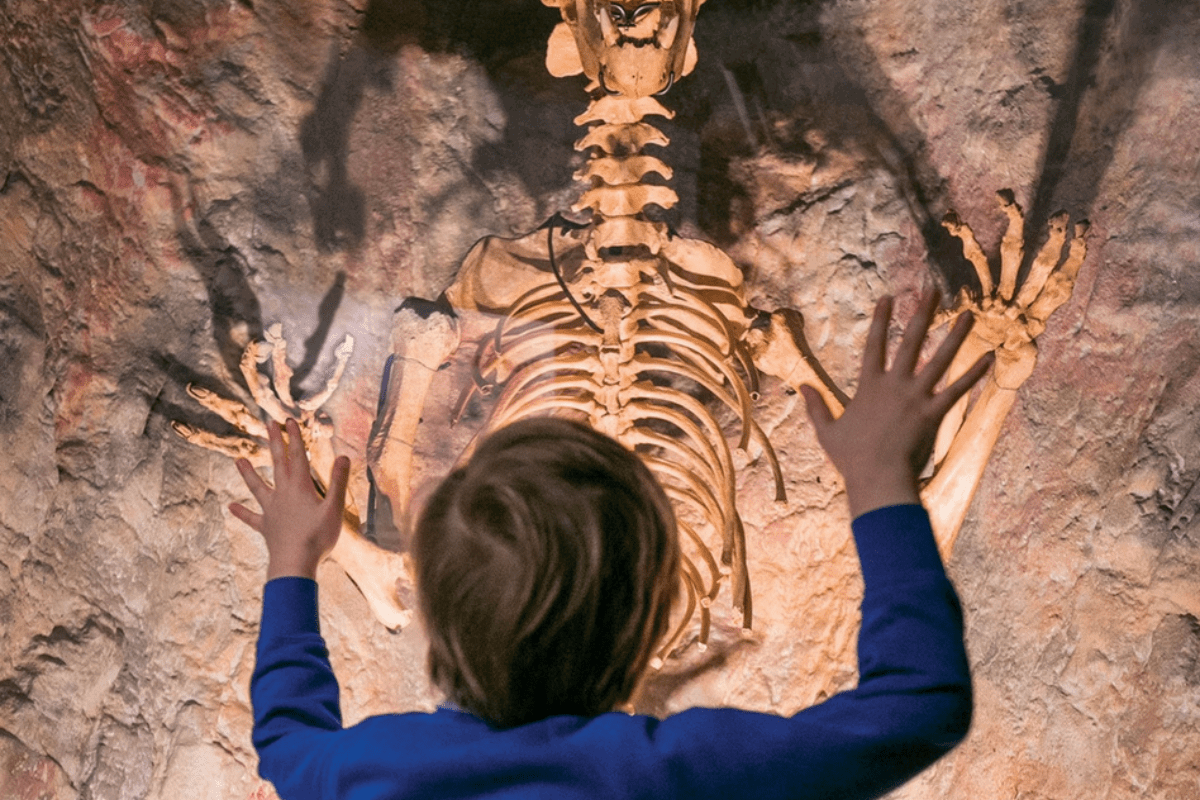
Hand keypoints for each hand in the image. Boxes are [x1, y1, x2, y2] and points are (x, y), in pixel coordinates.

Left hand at [230, 418, 350, 579]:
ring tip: (237, 460)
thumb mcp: (334, 509)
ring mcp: (271, 510)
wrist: (294, 564)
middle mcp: (283, 495)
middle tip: (269, 424)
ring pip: (258, 487)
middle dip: (275, 443)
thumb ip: (338, 482)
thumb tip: (344, 456)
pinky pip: (252, 518)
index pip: (297, 457)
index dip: (294, 438)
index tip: (289, 421)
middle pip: (277, 464)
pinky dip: (242, 512)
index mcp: (300, 488)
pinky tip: (231, 507)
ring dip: (248, 473)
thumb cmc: (317, 538)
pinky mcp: (266, 526)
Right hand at [800, 291, 992, 517]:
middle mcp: (894, 384)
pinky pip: (958, 389)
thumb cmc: (851, 459)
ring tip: (969, 315)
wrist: (878, 478)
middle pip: (910, 341)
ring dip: (956, 335)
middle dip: (922, 313)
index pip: (874, 344)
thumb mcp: (826, 431)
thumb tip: (802, 387)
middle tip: (933, 291)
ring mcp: (916, 397)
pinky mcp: (934, 413)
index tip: (887, 298)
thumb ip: (815, 406)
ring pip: (940, 359)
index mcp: (869, 385)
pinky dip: (975, 373)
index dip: (881, 320)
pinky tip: (990, 356)